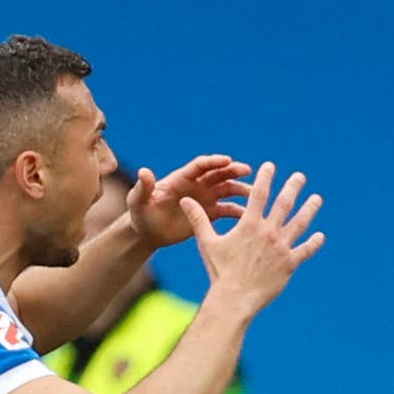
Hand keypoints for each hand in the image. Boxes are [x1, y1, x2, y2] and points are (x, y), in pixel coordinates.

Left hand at [125, 154, 250, 248]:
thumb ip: (143, 187)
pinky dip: (238, 211)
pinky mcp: (209, 214)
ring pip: (227, 190)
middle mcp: (197, 185)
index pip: (201, 166)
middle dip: (232, 171)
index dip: (214, 162)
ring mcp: (205, 199)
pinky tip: (250, 216)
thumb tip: (144, 172)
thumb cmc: (141, 214)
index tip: (227, 160)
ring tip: (255, 194)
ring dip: (240, 190)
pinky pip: (227, 210)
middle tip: (248, 170)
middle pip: (218, 174)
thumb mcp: (139, 201)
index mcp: (182, 178)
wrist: (148, 233)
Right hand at [179, 161, 324, 318]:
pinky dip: (313, 243)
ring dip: (310, 209)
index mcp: (249, 225)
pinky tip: (320, 236)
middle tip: (300, 176)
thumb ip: (198, 219)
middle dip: (293, 187)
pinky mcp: (289, 264)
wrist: (234, 299)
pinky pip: (305, 251)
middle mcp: (268, 232)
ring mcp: (281, 248)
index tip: (270, 166)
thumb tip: (185, 200)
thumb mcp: (207, 243)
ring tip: (317, 198)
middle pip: (284, 204)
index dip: (265, 177)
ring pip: (299, 223)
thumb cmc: (219, 271)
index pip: (259, 194)